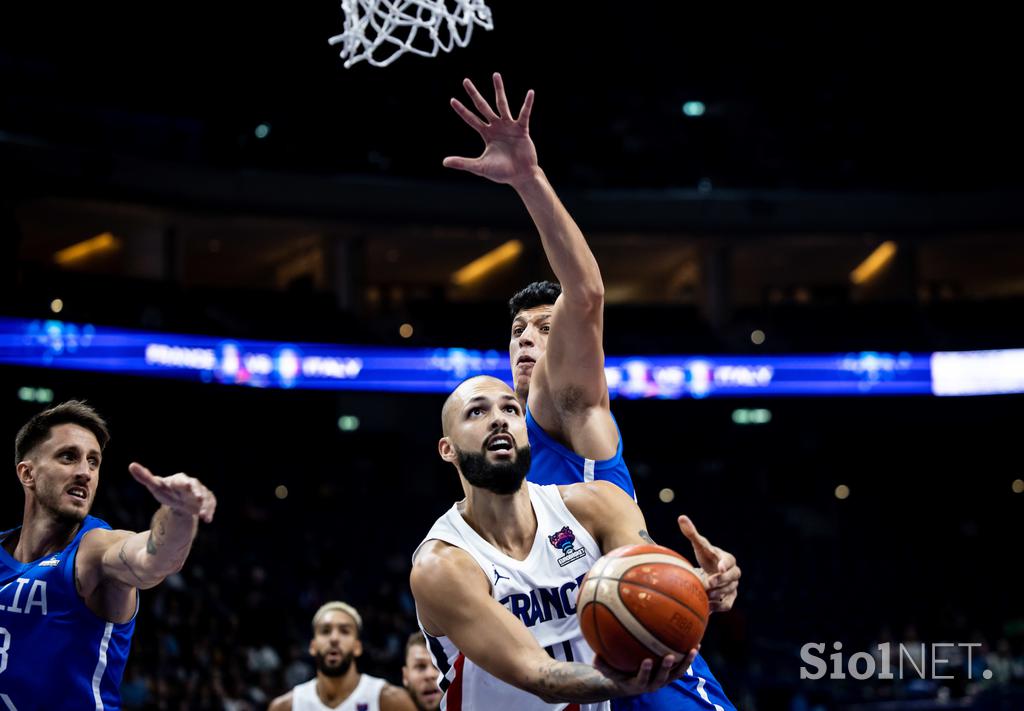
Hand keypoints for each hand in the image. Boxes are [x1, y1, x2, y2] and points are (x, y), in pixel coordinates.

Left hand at [129, 462, 216, 523]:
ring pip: (205, 496)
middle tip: (198, 498)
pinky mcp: (207, 499)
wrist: (179, 501)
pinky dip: (209, 511)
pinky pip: (210, 504)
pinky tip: (207, 519)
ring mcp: (201, 492)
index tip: (187, 487)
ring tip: (203, 515)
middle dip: (198, 492)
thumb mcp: (155, 486)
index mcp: (178, 480)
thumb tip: (131, 465)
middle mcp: (192, 484)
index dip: (184, 483)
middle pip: (196, 486)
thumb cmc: (166, 492)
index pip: (181, 480)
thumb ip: (144, 477)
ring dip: (205, 505)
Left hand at [443, 72, 538, 186]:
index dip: (462, 110)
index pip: (471, 119)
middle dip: (474, 94)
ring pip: (502, 104)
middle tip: (465, 80)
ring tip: (495, 75)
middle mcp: (496, 127)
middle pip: (482, 106)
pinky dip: (527, 104)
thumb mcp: (480, 167)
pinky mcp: (522, 129)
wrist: (521, 176)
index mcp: (486, 134)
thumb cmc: (502, 172)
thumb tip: (444, 162)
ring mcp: (509, 126)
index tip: (452, 100)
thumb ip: (463, 163)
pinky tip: (530, 93)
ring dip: (498, 89)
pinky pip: (524, 114)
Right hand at [593, 647, 698, 696]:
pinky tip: (696, 642)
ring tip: (693, 649)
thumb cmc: (613, 672)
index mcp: (636, 684)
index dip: (645, 672)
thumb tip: (594, 651)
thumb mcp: (604, 668)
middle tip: (671, 655)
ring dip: (686, 663)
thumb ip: (600, 663)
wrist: (625, 684)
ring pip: (676, 674)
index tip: (647, 660)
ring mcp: (662, 680)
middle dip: (667, 668)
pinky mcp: (669, 675)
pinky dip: (688, 656)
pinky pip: (681, 667)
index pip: (641, 680)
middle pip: (662, 678)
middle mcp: (651, 684)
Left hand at [677, 515, 739, 611]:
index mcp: (726, 558)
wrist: (712, 571)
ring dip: (718, 593)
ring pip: (730, 590)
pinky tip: (706, 607)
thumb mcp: (699, 545)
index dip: (725, 564)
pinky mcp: (729, 598)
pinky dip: (718, 606)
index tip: (719, 568)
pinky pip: (727, 604)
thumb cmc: (706, 556)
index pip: (729, 561)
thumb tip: (681, 518)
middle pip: (732, 577)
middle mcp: (733, 572)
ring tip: (705, 594)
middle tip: (708, 583)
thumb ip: (692, 533)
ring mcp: (732, 585)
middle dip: (721, 580)